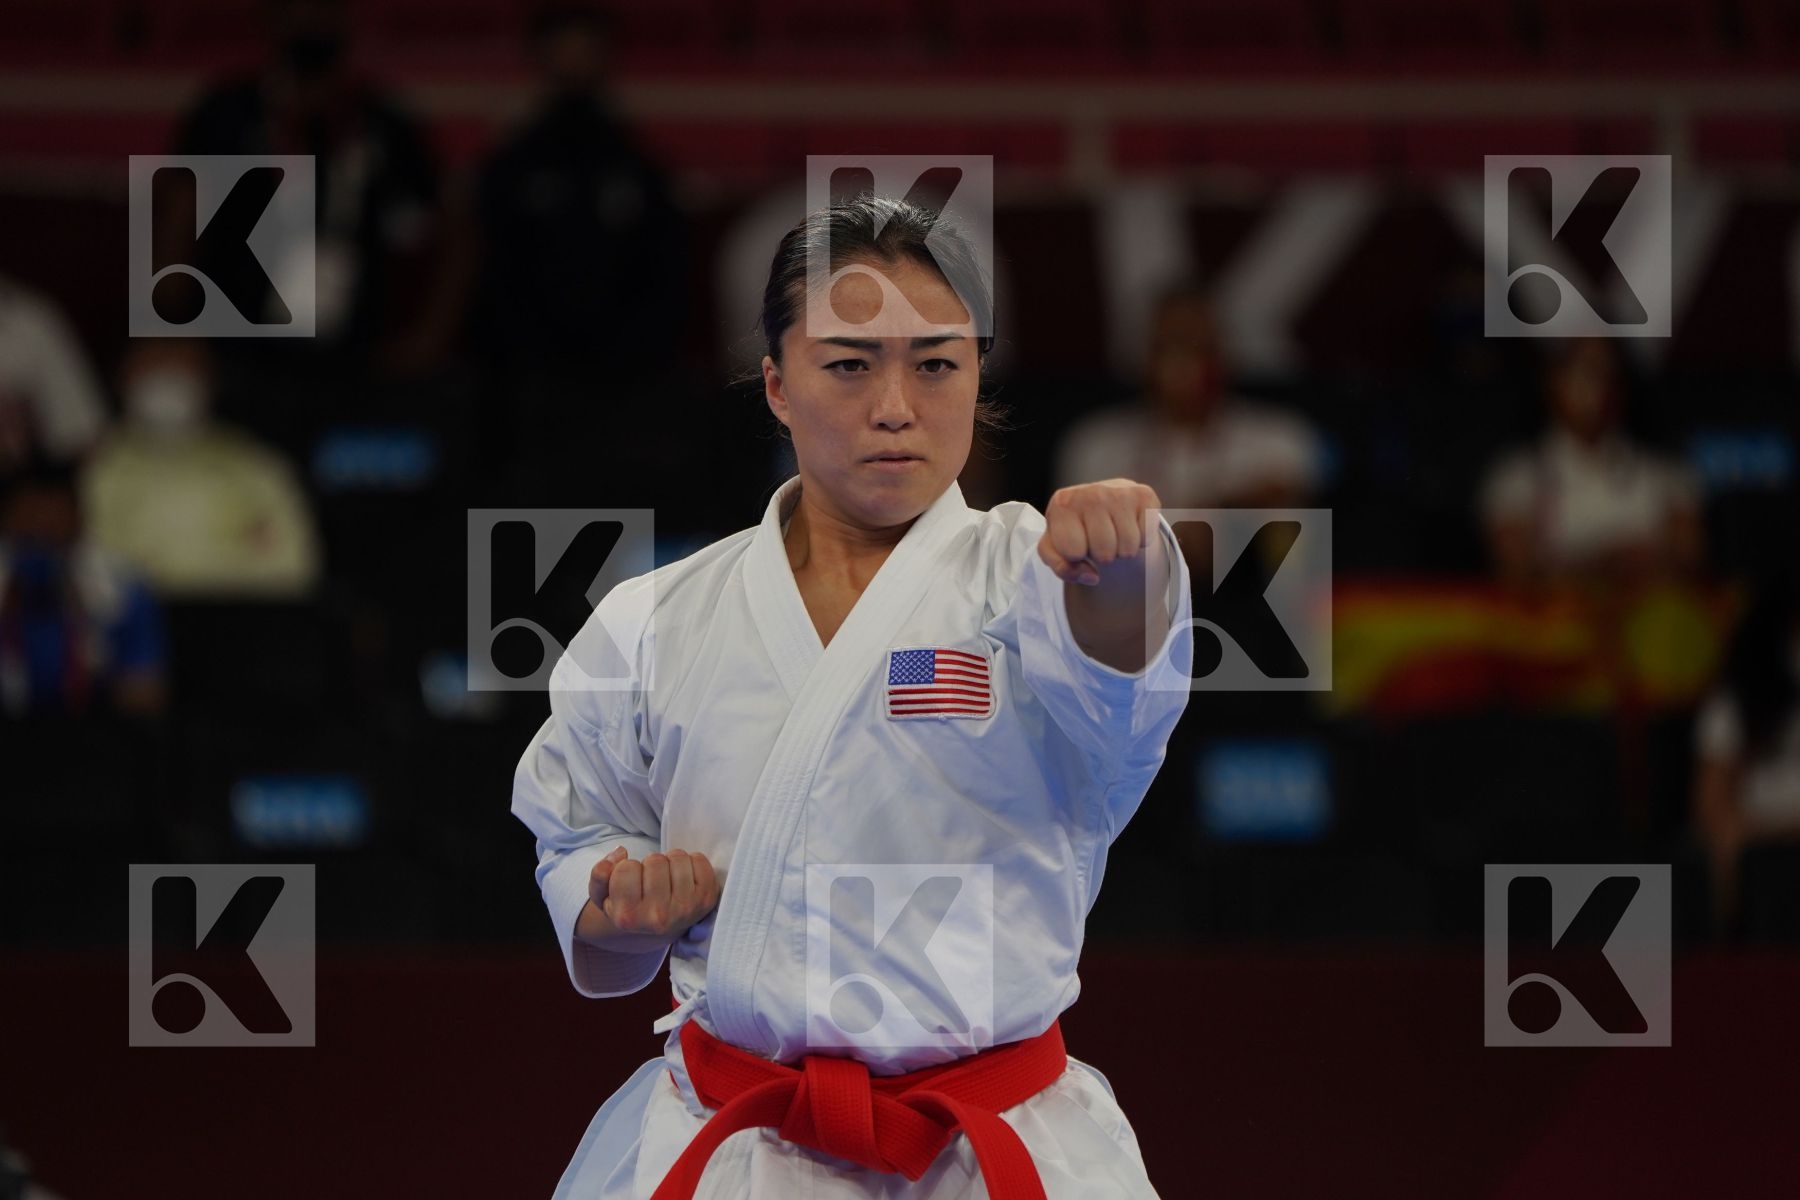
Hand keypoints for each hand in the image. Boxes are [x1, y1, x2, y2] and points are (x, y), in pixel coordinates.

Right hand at [577, 846, 720, 950]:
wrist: (658, 929)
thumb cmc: (630, 906)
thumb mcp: (603, 896)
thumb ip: (600, 874)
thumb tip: (620, 852)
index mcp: (628, 917)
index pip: (627, 868)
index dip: (627, 868)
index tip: (631, 882)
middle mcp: (657, 917)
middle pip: (654, 860)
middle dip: (650, 863)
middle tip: (650, 879)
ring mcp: (685, 909)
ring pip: (677, 857)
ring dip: (670, 861)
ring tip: (666, 877)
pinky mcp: (707, 900)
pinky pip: (699, 859)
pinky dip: (691, 861)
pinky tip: (683, 877)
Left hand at [1037, 478, 1166, 587]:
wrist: (1097, 498)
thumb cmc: (1074, 528)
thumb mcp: (1056, 548)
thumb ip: (1062, 568)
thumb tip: (1093, 577)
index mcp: (1062, 504)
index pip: (1073, 553)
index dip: (1077, 556)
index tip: (1076, 541)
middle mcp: (1091, 493)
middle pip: (1104, 554)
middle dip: (1101, 555)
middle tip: (1098, 539)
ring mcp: (1119, 491)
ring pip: (1127, 550)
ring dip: (1121, 550)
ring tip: (1113, 533)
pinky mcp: (1144, 495)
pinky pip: (1147, 538)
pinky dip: (1140, 539)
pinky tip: (1129, 525)